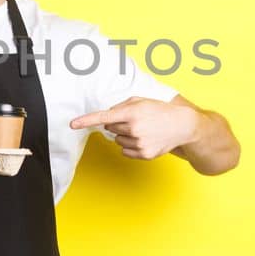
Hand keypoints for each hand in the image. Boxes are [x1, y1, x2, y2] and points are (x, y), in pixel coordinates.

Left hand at [70, 96, 200, 159]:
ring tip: (143, 130)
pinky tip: (145, 139)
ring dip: (125, 135)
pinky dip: (131, 146)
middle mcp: (134, 128)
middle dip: (118, 124)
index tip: (72, 124)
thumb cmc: (159, 111)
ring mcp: (139, 143)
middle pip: (110, 128)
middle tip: (135, 121)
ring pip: (117, 140)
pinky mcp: (144, 154)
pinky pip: (125, 151)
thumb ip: (121, 106)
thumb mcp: (140, 101)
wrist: (182, 126)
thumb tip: (107, 118)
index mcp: (132, 113)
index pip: (103, 117)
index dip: (86, 120)